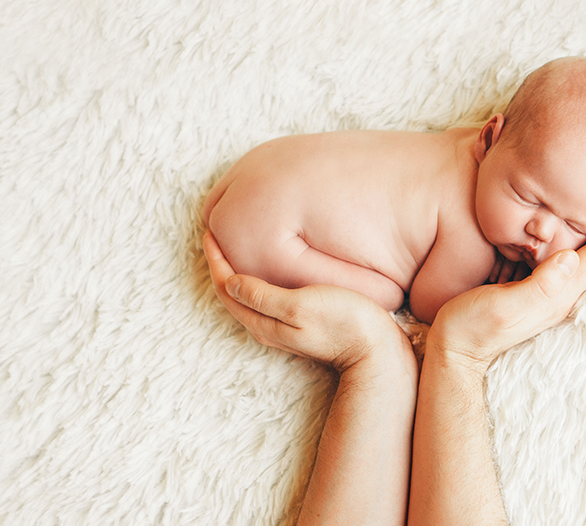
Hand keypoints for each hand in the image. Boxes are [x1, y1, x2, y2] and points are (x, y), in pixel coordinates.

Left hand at [203, 230, 412, 372]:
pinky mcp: (298, 326)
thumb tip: (231, 281)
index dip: (216, 259)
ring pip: (247, 297)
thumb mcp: (300, 305)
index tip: (209, 232)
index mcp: (262, 321)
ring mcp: (282, 328)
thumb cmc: (344, 323)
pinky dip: (255, 281)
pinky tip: (264, 270)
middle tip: (214, 236)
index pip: (227, 287)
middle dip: (220, 265)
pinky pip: (263, 301)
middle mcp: (267, 327)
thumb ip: (263, 295)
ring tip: (231, 248)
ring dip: (236, 273)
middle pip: (232, 294)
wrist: (377, 352)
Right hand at [430, 181, 585, 375]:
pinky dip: (565, 236)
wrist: (454, 350)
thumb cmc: (473, 328)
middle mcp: (559, 294)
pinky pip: (558, 258)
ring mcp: (545, 293)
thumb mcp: (504, 305)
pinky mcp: (530, 289)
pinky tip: (557, 222)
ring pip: (579, 254)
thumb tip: (571, 256)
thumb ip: (540, 285)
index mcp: (558, 295)